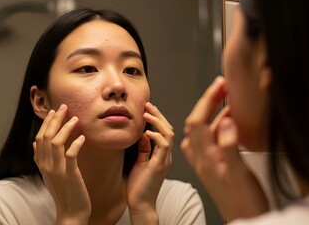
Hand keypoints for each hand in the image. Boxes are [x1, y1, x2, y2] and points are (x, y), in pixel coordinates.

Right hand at [33, 104, 90, 224]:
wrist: (71, 213)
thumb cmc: (63, 192)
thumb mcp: (49, 174)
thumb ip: (42, 158)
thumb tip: (35, 143)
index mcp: (41, 164)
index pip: (39, 137)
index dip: (46, 123)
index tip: (53, 111)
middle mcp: (46, 165)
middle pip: (46, 136)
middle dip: (55, 119)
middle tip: (64, 106)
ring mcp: (57, 170)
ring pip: (56, 142)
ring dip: (65, 128)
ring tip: (75, 118)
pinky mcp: (70, 175)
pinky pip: (71, 155)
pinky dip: (76, 144)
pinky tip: (82, 137)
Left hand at [126, 102, 173, 223]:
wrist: (141, 204)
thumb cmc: (139, 186)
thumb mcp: (140, 162)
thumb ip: (143, 149)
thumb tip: (142, 134)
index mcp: (162, 154)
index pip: (164, 131)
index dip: (158, 118)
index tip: (147, 108)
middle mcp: (166, 156)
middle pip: (169, 129)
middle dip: (158, 115)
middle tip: (147, 104)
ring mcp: (165, 160)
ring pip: (169, 134)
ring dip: (158, 122)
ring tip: (147, 114)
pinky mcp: (160, 165)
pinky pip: (163, 146)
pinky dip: (156, 136)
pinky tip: (146, 132)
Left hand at [180, 76, 267, 221]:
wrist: (245, 221)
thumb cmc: (244, 203)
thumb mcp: (239, 175)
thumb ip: (230, 147)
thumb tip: (224, 121)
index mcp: (206, 159)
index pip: (198, 122)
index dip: (207, 100)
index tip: (219, 84)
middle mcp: (202, 159)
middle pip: (196, 124)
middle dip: (207, 102)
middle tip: (220, 86)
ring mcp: (207, 163)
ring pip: (202, 132)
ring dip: (211, 113)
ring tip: (225, 99)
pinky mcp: (213, 167)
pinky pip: (208, 141)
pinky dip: (216, 127)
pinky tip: (227, 123)